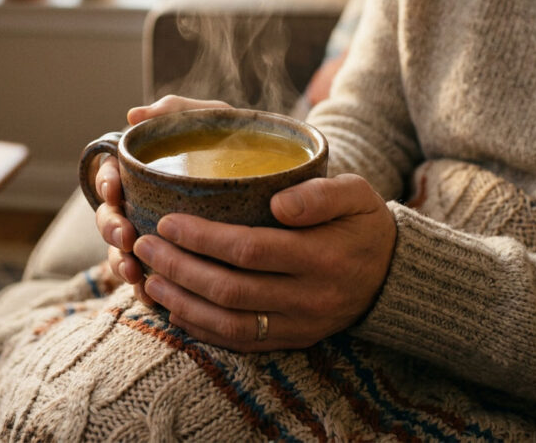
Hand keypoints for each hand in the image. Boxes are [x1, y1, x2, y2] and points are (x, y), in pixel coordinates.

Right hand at [97, 95, 231, 297]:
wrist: (290, 179)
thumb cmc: (246, 144)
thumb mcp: (216, 120)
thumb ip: (179, 111)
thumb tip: (133, 116)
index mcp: (148, 171)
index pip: (112, 175)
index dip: (106, 182)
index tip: (115, 189)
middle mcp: (146, 204)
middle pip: (111, 217)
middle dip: (110, 227)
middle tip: (125, 236)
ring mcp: (160, 236)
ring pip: (125, 253)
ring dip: (121, 263)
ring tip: (135, 273)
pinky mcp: (179, 265)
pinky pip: (153, 281)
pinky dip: (147, 290)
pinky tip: (152, 297)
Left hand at [131, 174, 395, 350]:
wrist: (391, 274)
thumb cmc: (362, 222)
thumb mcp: (355, 193)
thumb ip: (320, 194)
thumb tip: (278, 202)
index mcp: (322, 257)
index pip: (249, 250)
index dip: (202, 238)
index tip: (167, 221)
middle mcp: (309, 298)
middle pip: (229, 290)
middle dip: (179, 268)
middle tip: (145, 244)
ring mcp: (299, 325)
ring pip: (228, 323)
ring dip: (182, 302)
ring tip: (149, 277)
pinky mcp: (292, 340)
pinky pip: (239, 342)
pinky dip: (201, 328)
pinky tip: (174, 308)